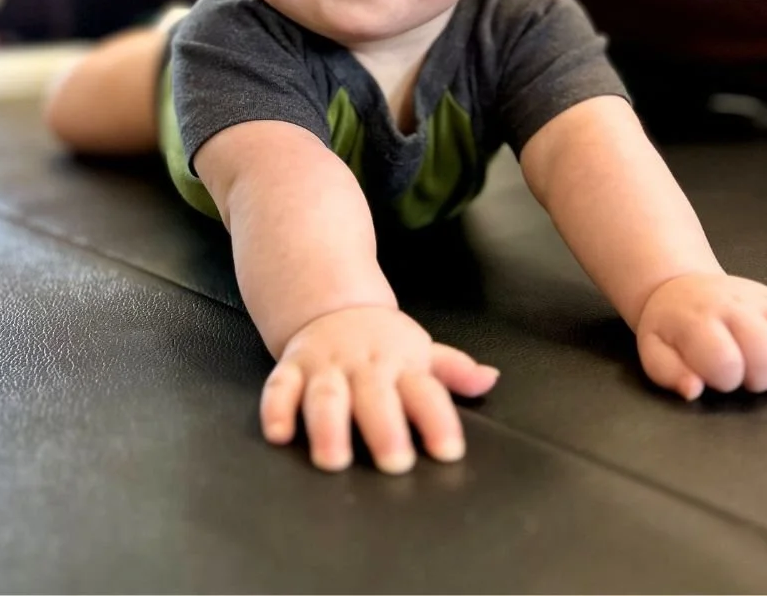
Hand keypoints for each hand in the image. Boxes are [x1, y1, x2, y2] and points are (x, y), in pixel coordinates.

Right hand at [261, 306, 498, 473]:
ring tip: (333, 460)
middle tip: (395, 462)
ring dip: (329, 427)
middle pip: (375, 397)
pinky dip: (276, 409)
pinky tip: (279, 434)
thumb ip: (453, 370)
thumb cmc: (381, 342)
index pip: (426, 392)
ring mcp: (325, 367)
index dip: (438, 421)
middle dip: (384, 429)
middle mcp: (363, 367)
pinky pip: (280, 387)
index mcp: (400, 363)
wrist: (328, 303)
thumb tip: (490, 380)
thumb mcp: (420, 350)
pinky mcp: (291, 369)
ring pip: (326, 396)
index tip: (448, 452)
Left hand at [637, 273, 766, 400]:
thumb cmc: (670, 328)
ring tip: (750, 367)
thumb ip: (669, 374)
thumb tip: (693, 391)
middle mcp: (734, 303)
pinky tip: (766, 357)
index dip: (722, 380)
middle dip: (754, 379)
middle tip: (735, 374)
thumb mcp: (654, 351)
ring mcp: (762, 299)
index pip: (726, 361)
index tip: (712, 375)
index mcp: (699, 317)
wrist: (683, 290)